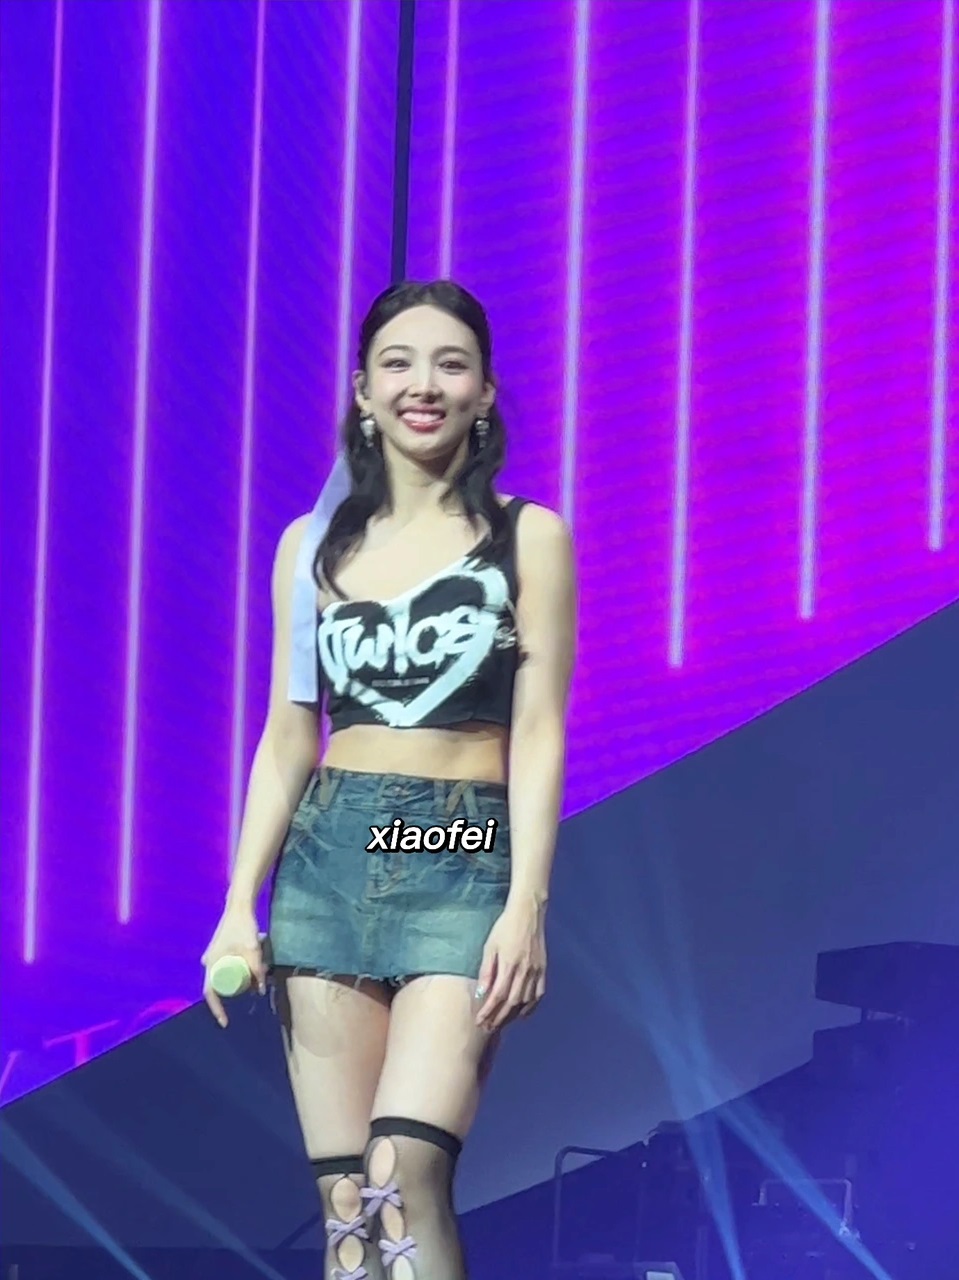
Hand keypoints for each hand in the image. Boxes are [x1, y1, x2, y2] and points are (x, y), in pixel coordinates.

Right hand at [200, 906, 264, 1027]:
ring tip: (254, 977)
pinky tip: (250, 966)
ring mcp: (213, 955)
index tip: (225, 1022)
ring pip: (224, 975)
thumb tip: (260, 991)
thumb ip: (257, 971)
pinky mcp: (220, 950)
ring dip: (238, 979)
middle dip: (235, 991)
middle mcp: (208, 961)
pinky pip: (226, 966)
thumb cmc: (243, 927)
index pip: (210, 993)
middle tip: (250, 991)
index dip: (217, 1009)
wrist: (239, 906)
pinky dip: (237, 970)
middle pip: (219, 985)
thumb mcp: (253, 950)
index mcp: (211, 963)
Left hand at [474, 897, 546, 1031]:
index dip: (488, 1011)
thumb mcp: (490, 946)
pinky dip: (531, 1006)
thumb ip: (487, 970)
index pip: (498, 995)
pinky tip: (522, 1013)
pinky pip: (539, 994)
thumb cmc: (504, 927)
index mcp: (509, 964)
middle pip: (511, 1003)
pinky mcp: (543, 969)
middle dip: (498, 1018)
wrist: (528, 913)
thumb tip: (481, 993)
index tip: (479, 1021)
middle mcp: (524, 970)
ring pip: (525, 1001)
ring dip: (512, 1015)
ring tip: (501, 1023)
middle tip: (487, 1028)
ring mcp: (536, 971)